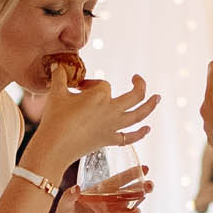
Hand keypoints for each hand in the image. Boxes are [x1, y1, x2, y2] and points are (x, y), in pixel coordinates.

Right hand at [33, 69, 158, 178]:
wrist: (54, 146)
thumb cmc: (55, 119)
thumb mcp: (56, 94)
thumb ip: (59, 77)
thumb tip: (57, 65)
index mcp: (100, 95)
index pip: (102, 84)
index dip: (91, 84)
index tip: (78, 89)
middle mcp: (111, 110)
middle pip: (135, 95)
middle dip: (139, 85)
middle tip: (137, 78)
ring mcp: (113, 126)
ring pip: (139, 115)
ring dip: (151, 106)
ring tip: (158, 98)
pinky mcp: (109, 140)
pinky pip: (129, 137)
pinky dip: (140, 134)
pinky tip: (147, 129)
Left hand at [55, 170, 151, 212]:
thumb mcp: (63, 206)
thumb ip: (69, 196)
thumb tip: (76, 188)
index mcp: (101, 193)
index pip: (119, 181)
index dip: (132, 174)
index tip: (144, 168)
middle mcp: (110, 204)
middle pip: (131, 195)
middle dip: (143, 190)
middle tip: (150, 186)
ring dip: (136, 212)